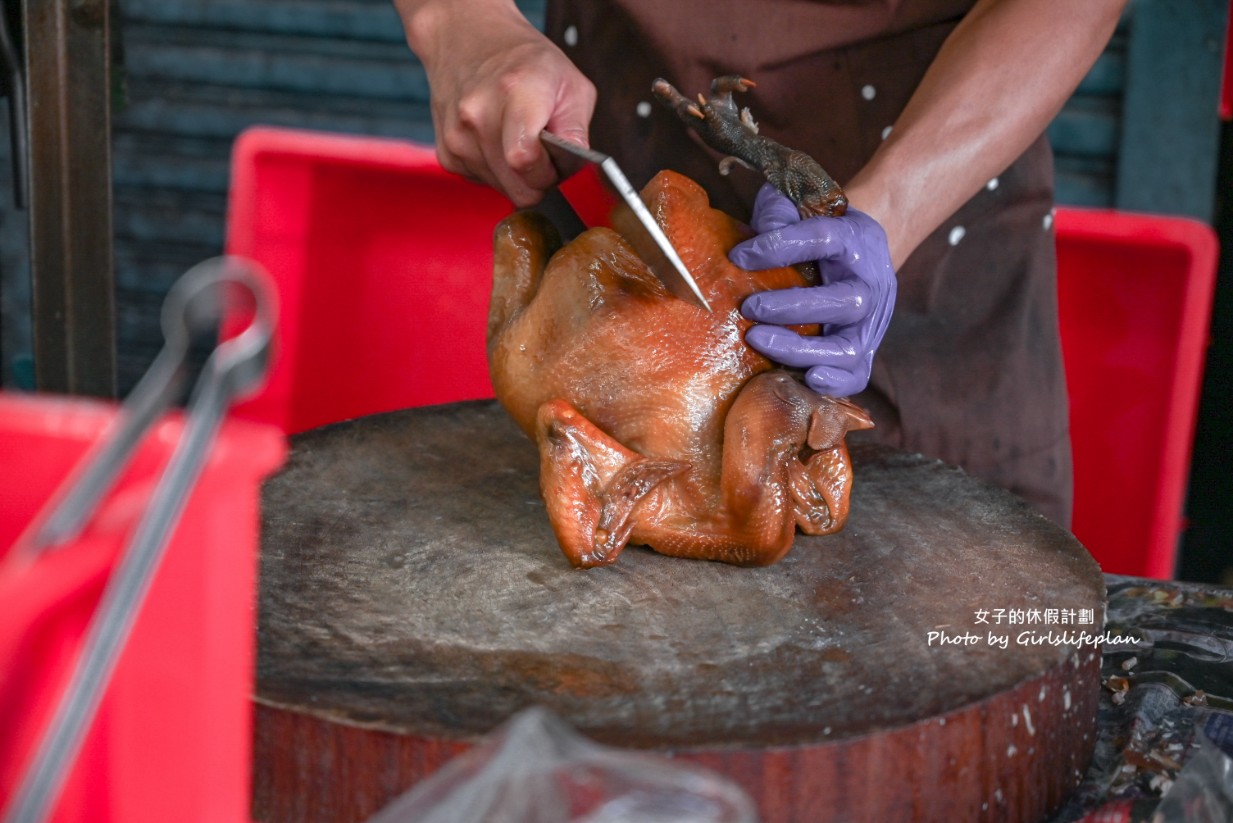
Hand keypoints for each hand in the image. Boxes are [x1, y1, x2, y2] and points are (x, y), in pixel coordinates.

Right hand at [398, 0, 595, 205]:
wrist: (468, 39)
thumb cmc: (524, 61)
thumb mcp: (570, 83)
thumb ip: (577, 130)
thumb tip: (575, 165)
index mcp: (514, 94)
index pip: (526, 161)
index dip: (550, 173)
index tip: (556, 162)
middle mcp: (478, 116)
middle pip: (517, 187)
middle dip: (538, 180)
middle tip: (543, 153)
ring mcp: (457, 137)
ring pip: (502, 190)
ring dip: (517, 176)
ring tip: (518, 139)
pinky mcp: (447, 154)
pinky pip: (484, 183)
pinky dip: (497, 172)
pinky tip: (498, 142)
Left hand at [729, 183, 895, 397]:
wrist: (861, 249)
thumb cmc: (818, 227)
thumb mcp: (799, 203)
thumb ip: (776, 212)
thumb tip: (751, 245)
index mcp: (855, 239)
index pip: (822, 238)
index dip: (779, 246)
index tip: (739, 255)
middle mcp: (870, 281)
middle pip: (844, 302)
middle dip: (791, 308)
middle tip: (748, 308)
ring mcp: (871, 320)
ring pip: (847, 346)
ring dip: (801, 349)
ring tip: (758, 340)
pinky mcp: (865, 348)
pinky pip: (856, 374)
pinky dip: (834, 382)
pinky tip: (807, 378)